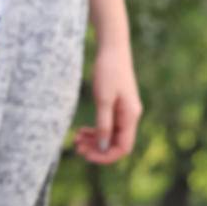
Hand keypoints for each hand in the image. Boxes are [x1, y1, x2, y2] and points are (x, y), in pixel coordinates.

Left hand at [75, 41, 141, 164]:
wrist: (112, 49)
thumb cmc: (108, 71)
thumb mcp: (103, 99)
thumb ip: (103, 124)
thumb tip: (102, 146)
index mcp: (130, 116)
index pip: (123, 148)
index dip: (105, 156)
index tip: (86, 155)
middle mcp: (130, 117)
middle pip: (115, 144)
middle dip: (96, 149)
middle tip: (76, 148)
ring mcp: (124, 112)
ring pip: (109, 136)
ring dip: (93, 141)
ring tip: (76, 140)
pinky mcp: (116, 107)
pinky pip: (107, 126)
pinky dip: (94, 131)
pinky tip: (81, 131)